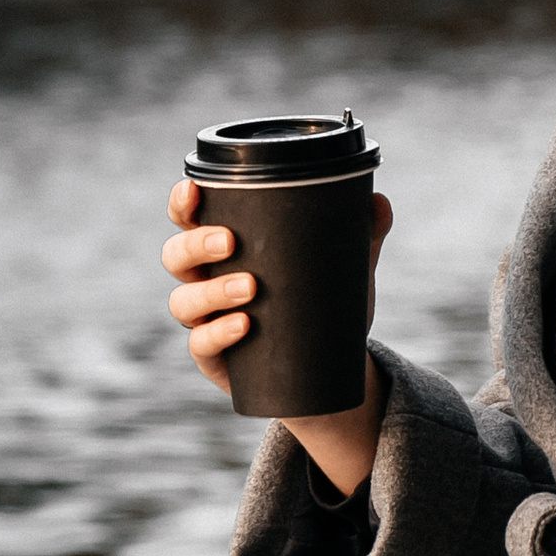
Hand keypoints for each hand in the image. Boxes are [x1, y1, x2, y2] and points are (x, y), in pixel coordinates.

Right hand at [161, 176, 392, 499]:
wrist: (327, 364)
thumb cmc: (320, 299)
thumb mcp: (342, 264)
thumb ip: (362, 232)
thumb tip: (379, 202)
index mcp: (223, 246)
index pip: (188, 218)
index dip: (182, 203)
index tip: (194, 192)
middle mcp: (204, 279)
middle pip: (176, 256)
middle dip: (196, 245)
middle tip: (230, 241)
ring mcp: (205, 320)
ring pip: (183, 302)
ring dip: (212, 291)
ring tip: (250, 288)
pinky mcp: (213, 357)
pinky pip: (200, 345)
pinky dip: (219, 333)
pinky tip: (244, 326)